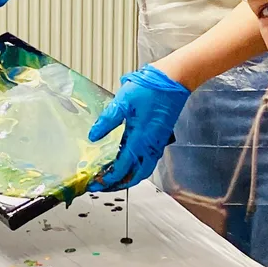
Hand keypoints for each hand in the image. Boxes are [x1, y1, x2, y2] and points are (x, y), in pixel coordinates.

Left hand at [87, 65, 190, 190]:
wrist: (174, 80)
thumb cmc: (151, 88)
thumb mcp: (122, 102)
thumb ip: (107, 121)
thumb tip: (93, 136)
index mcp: (140, 140)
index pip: (121, 170)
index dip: (106, 180)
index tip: (94, 183)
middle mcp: (151, 146)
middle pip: (134, 177)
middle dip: (117, 185)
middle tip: (101, 186)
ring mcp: (157, 143)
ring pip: (143, 171)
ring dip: (128, 178)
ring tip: (112, 177)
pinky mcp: (160, 138)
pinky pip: (148, 161)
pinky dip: (136, 167)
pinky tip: (126, 160)